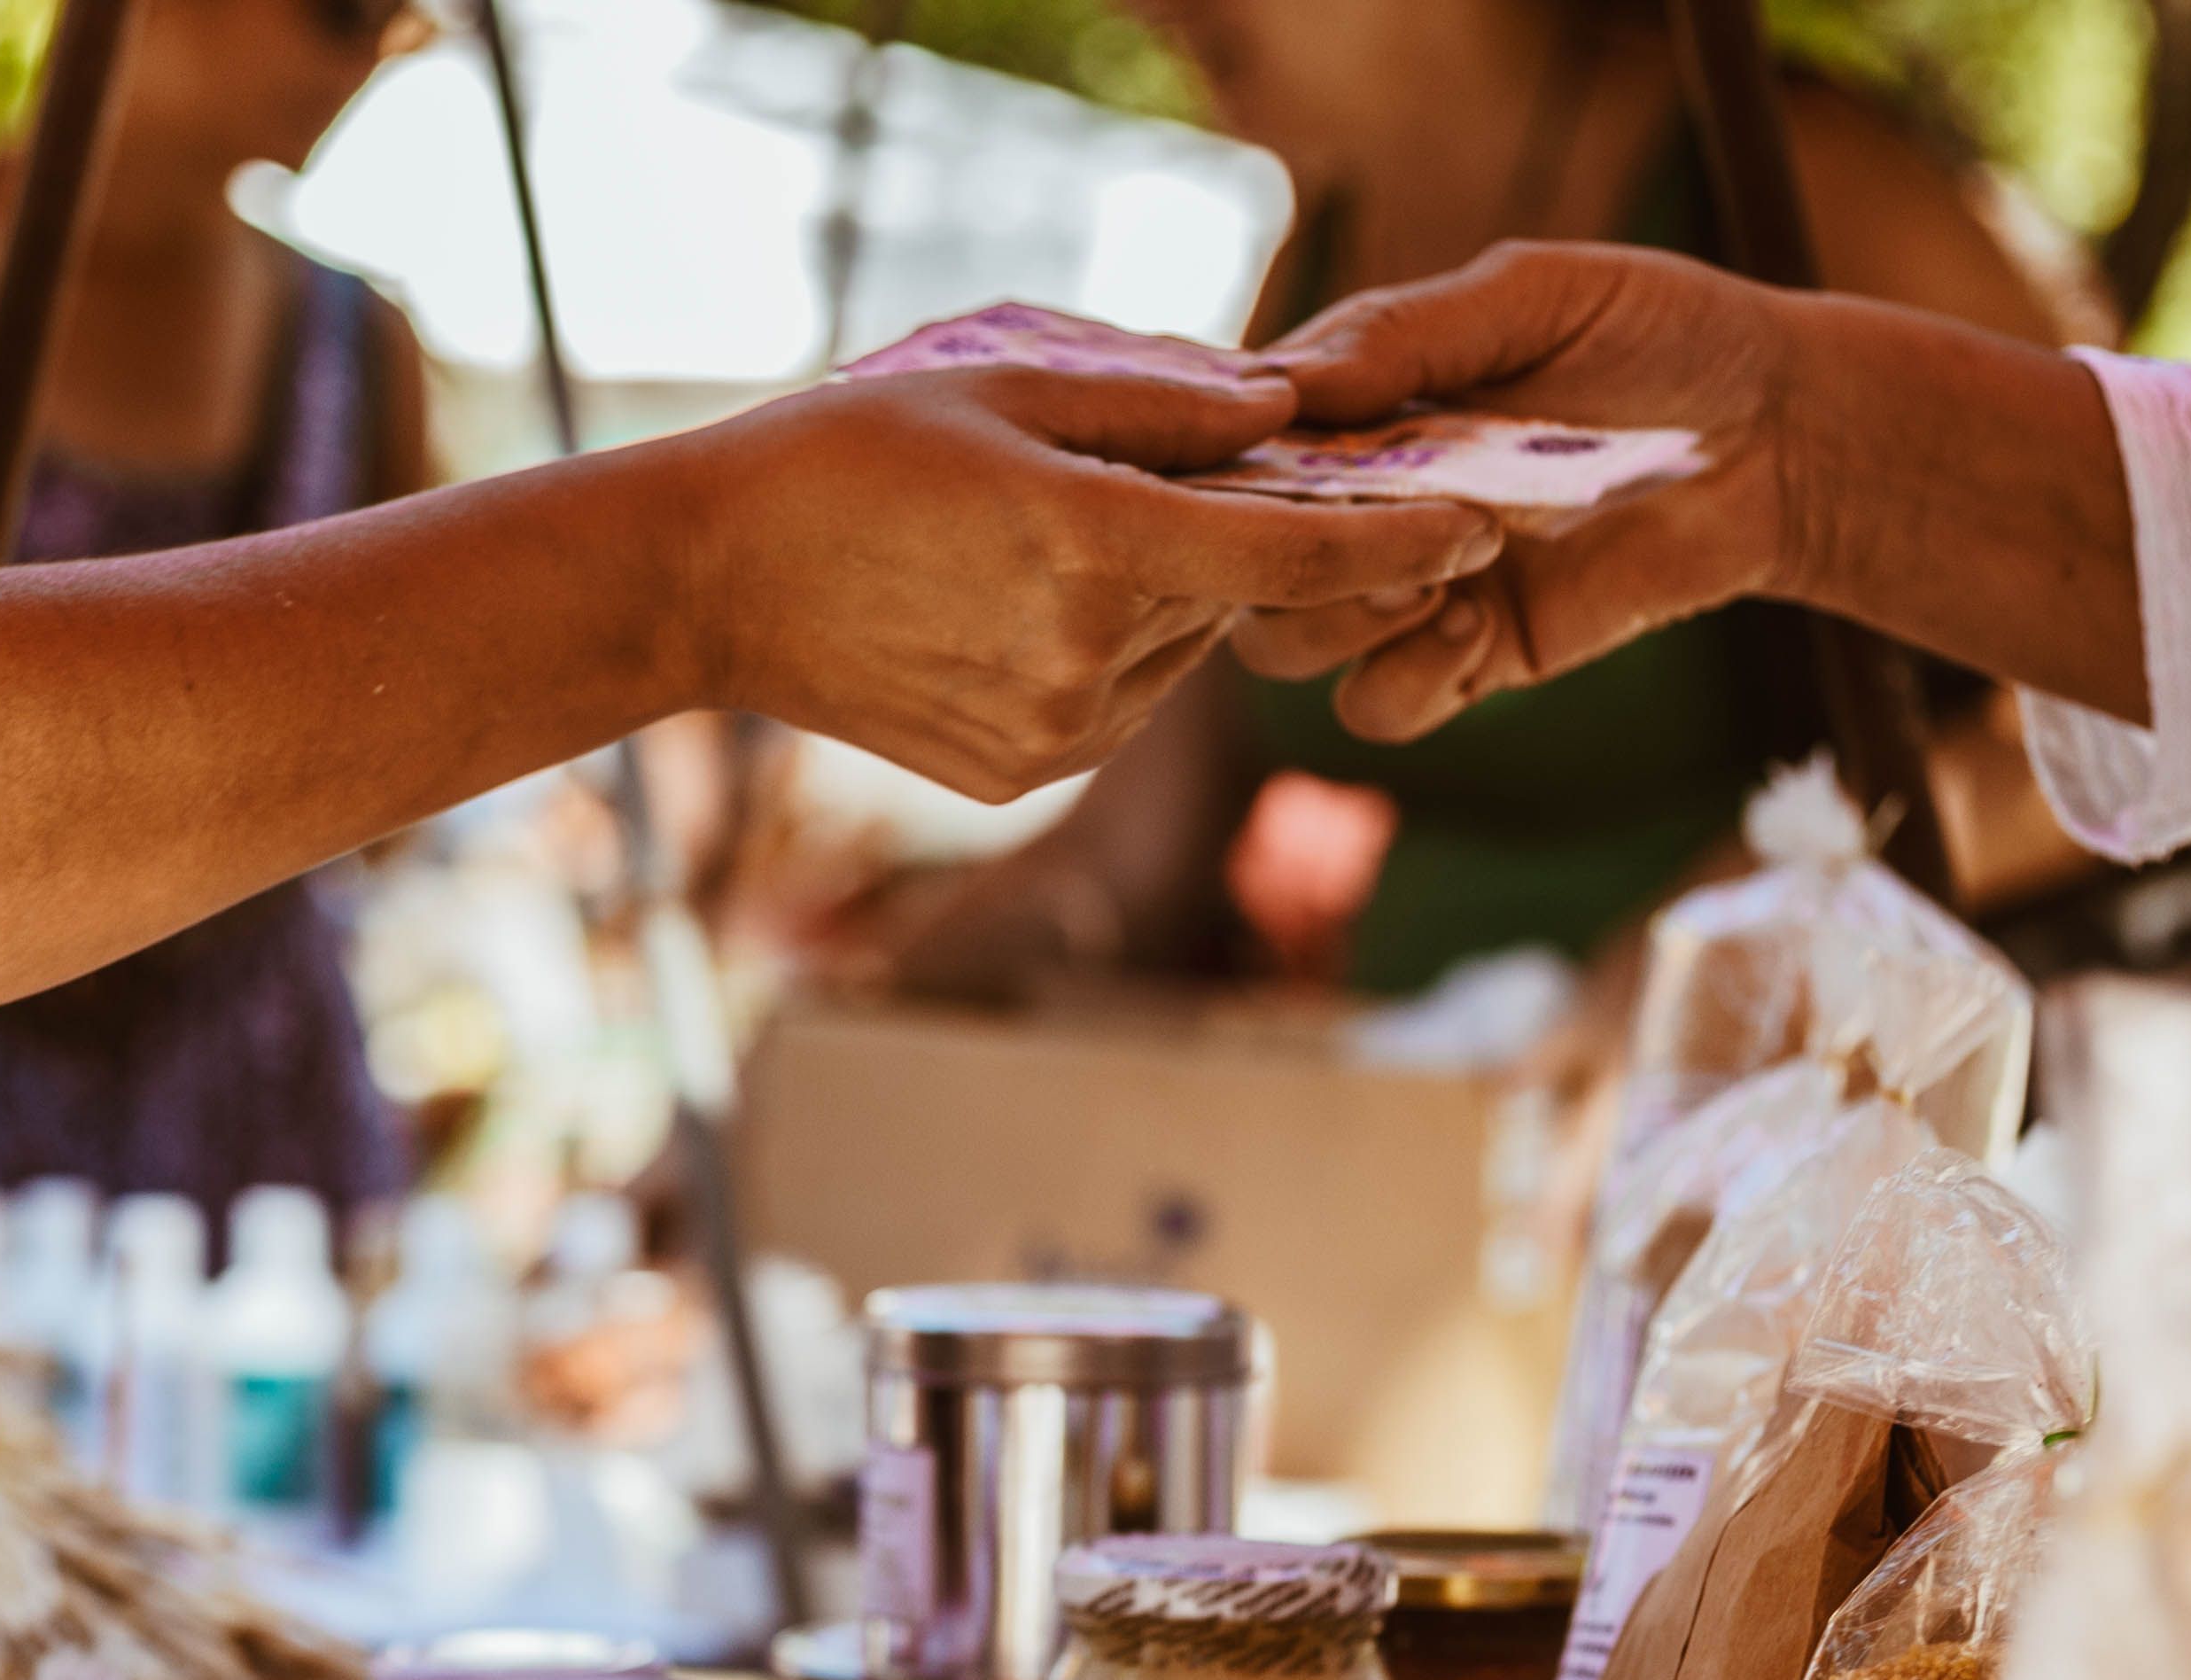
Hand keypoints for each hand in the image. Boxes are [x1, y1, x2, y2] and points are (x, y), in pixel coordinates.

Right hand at [675, 361, 1505, 801]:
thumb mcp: (1007, 391)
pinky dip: (1105, 652)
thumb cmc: (848, 459)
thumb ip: (1162, 404)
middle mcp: (1090, 659)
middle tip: (1177, 481)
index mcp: (1092, 549)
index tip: (1477, 520)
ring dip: (1161, 597)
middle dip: (1232, 539)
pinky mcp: (1025, 776)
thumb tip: (1287, 412)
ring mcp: (1057, 733)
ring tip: (1045, 544)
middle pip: (1231, 595)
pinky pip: (1117, 703)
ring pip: (1178, 653)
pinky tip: (1008, 610)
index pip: (1291, 550)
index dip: (1398, 536)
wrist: (713, 586)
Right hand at [1229, 243, 1801, 739]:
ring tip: (1436, 573)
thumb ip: (1411, 329)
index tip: (1276, 451)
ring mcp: (1410, 586)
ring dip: (1341, 616)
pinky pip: (1380, 706)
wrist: (1784, 435)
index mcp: (1358, 405)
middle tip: (1373, 525)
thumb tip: (1288, 381)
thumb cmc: (1666, 336)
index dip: (1231, 464)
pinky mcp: (1472, 658)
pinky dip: (1408, 678)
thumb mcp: (1538, 296)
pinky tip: (1479, 623)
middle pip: (1236, 559)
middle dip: (1283, 552)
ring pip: (1286, 643)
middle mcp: (1362, 500)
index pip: (1238, 448)